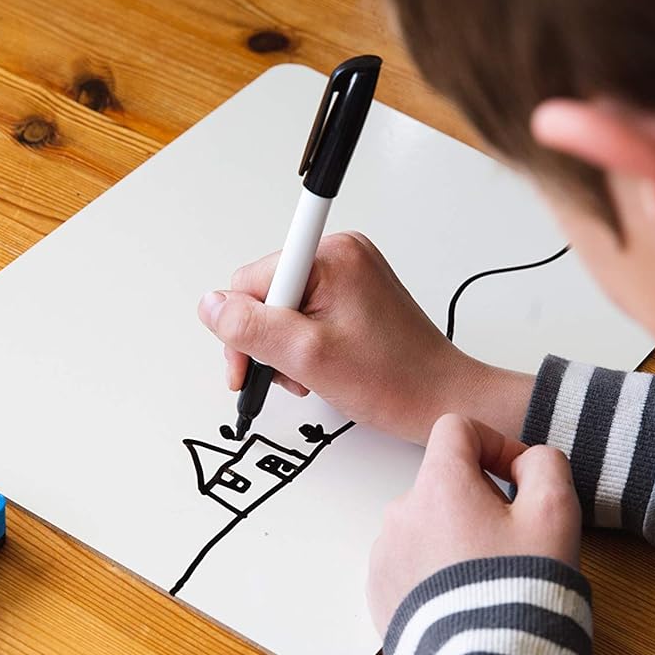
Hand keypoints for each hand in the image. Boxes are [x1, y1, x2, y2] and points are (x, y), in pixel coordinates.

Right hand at [197, 232, 532, 444]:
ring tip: (311, 376)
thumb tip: (210, 306)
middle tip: (289, 376)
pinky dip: (304, 345)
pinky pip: (306, 314)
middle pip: (266, 293)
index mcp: (332, 256)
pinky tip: (321, 367)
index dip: (243, 328)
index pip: (252, 280)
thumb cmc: (396, 381)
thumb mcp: (309, 358)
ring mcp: (350, 274)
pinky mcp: (355, 295)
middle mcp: (341, 254)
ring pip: (284, 308)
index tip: (250, 365)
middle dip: (267, 341)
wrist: (443, 399)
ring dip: (285, 348)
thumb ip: (250, 328)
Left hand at [366, 414, 581, 634]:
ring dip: (454, 538)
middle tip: (511, 543)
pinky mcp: (378, 593)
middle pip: (441, 482)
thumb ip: (545, 464)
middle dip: (477, 501)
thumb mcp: (557, 513)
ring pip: (424, 525)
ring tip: (486, 579)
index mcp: (438, 485)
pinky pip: (408, 564)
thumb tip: (524, 461)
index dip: (493, 443)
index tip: (515, 478)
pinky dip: (433, 572)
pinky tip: (462, 601)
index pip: (455, 429)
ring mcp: (383, 555)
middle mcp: (400, 513)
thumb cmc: (521, 590)